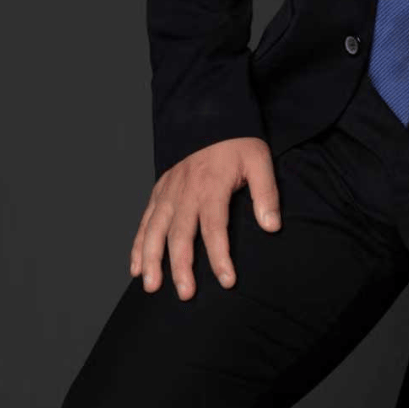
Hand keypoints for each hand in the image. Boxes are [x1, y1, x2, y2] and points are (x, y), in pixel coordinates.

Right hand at [129, 136, 279, 300]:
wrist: (210, 113)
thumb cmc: (237, 141)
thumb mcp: (259, 160)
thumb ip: (266, 194)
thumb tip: (272, 226)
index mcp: (211, 186)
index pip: (215, 228)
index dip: (220, 257)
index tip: (227, 281)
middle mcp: (185, 192)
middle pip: (180, 235)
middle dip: (181, 267)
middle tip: (186, 294)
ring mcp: (168, 192)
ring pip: (154, 231)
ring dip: (151, 260)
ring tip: (152, 287)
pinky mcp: (159, 190)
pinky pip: (144, 221)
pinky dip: (137, 245)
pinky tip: (136, 268)